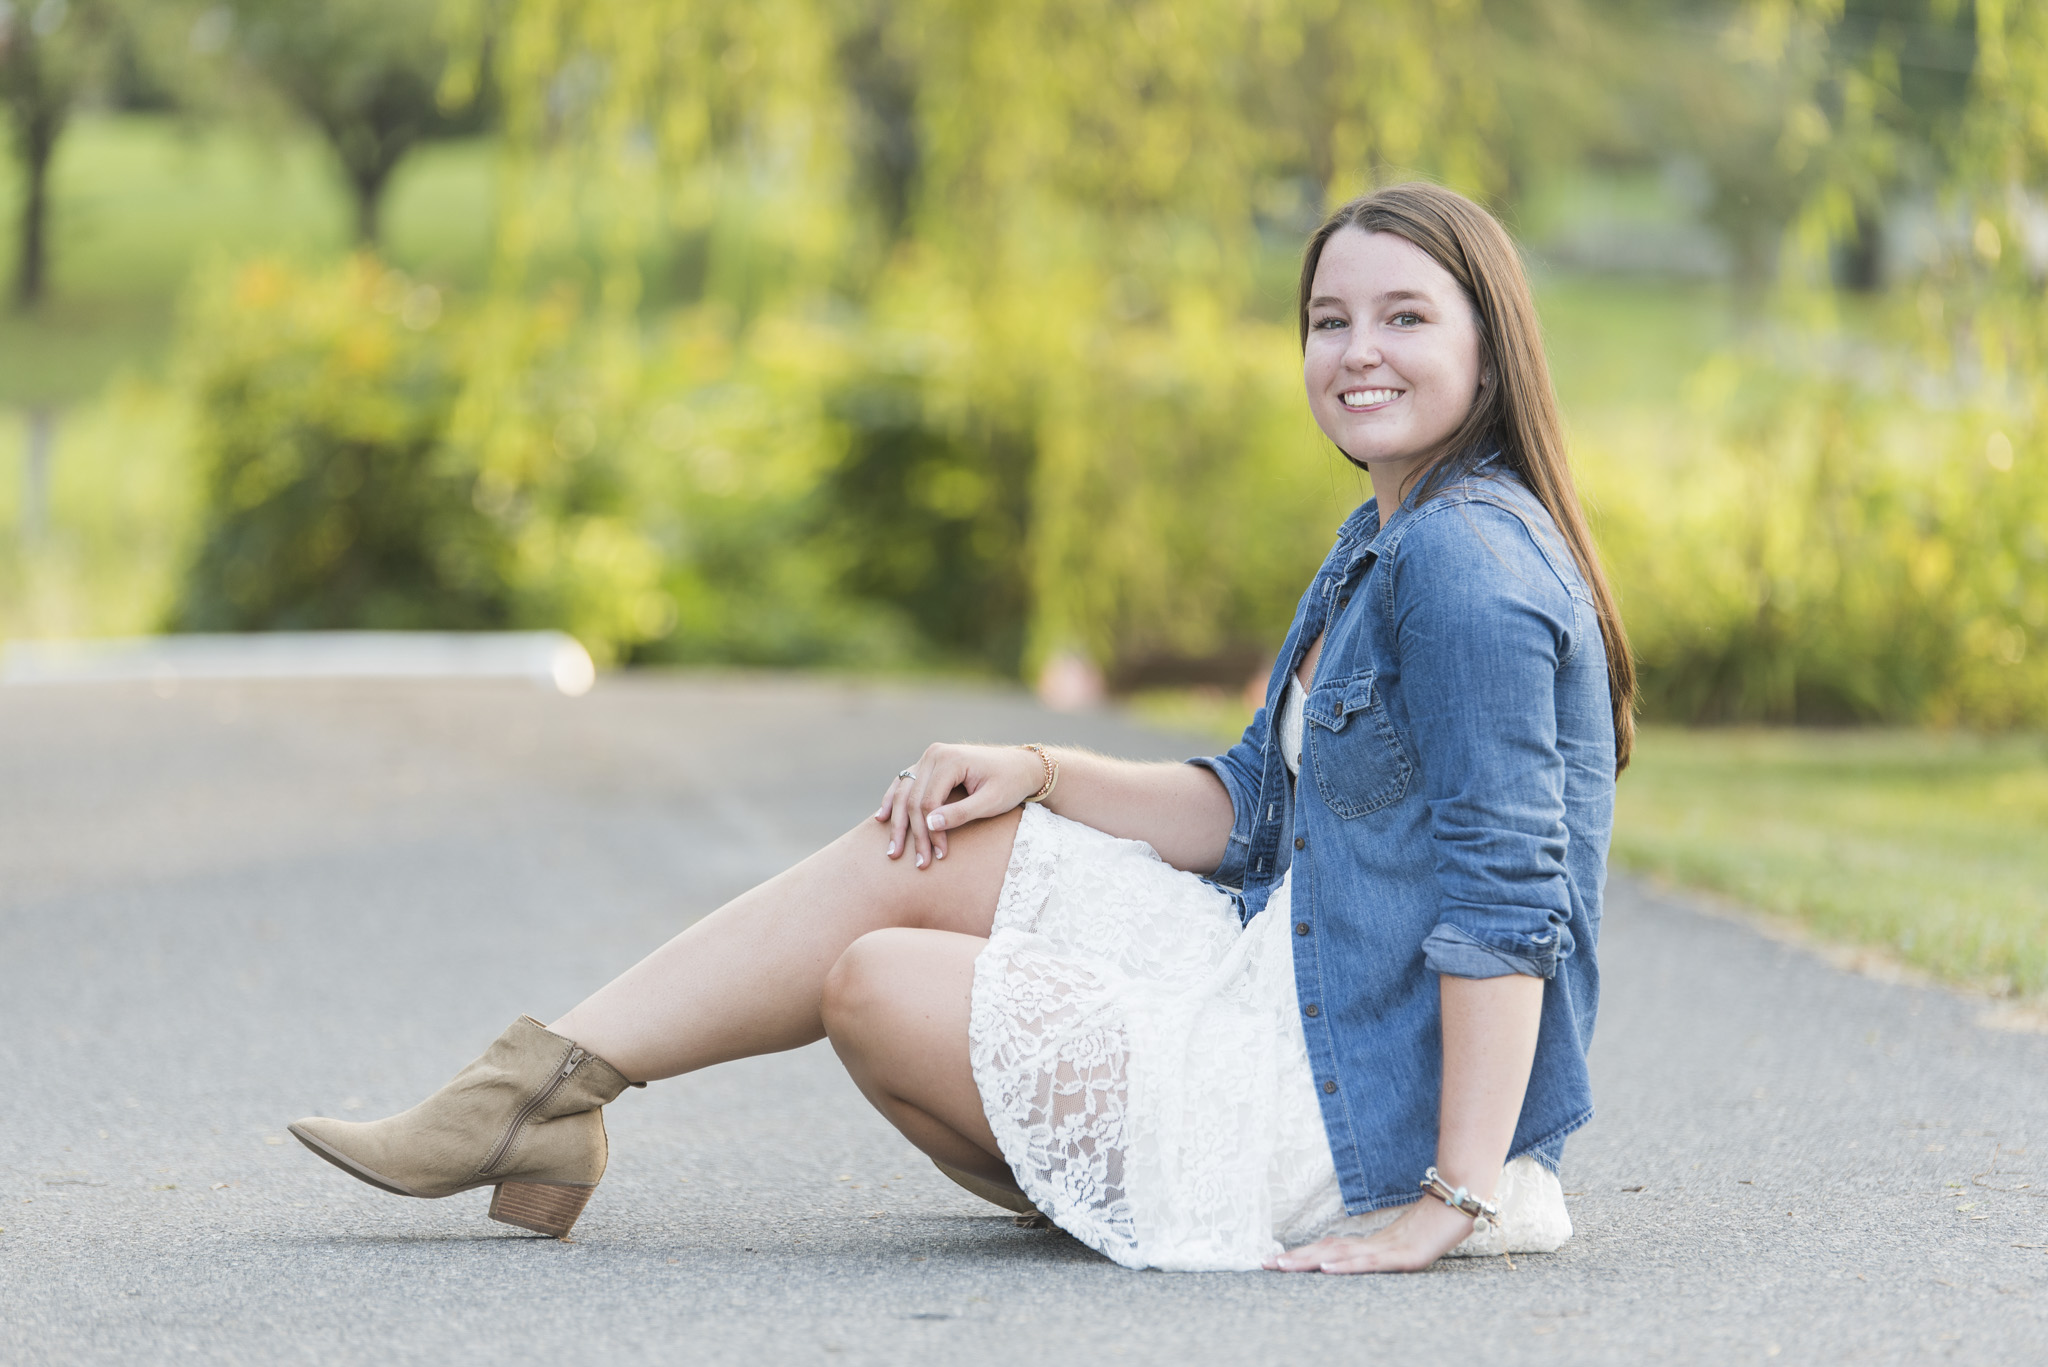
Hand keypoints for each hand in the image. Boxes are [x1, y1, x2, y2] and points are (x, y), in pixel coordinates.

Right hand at [874, 742, 1046, 868]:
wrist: (1021, 767)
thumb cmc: (1010, 784)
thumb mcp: (991, 802)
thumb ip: (962, 813)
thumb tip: (930, 825)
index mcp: (950, 759)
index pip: (928, 802)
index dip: (930, 833)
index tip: (939, 856)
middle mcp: (934, 754)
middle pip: (912, 799)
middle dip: (911, 834)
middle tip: (917, 863)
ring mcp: (929, 758)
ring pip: (903, 793)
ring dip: (897, 823)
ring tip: (893, 851)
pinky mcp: (928, 765)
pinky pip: (904, 784)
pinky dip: (893, 802)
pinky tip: (882, 819)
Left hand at [1262, 1197, 1474, 1274]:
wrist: (1459, 1205)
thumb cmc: (1432, 1226)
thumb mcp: (1402, 1244)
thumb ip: (1380, 1250)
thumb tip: (1354, 1256)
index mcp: (1369, 1244)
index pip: (1328, 1249)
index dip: (1302, 1254)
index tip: (1275, 1259)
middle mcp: (1372, 1245)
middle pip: (1326, 1251)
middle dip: (1295, 1258)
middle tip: (1265, 1262)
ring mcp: (1386, 1249)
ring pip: (1341, 1256)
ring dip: (1310, 1260)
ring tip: (1284, 1265)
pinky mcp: (1402, 1256)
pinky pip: (1369, 1262)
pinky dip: (1346, 1265)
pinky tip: (1327, 1268)